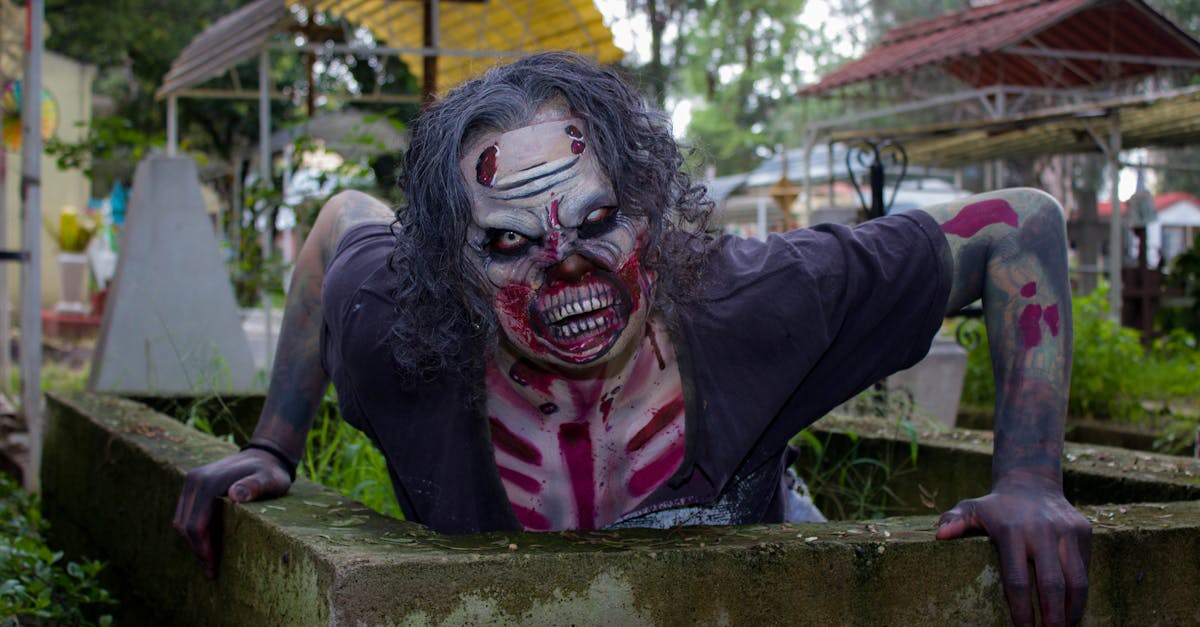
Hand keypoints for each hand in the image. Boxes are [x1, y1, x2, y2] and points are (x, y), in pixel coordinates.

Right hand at [173, 448, 292, 577]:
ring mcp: (191, 481)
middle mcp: (194, 480)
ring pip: (181, 520)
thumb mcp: (270, 480)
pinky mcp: (193, 485)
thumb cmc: (270, 472)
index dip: (203, 549)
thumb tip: (234, 495)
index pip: (197, 524)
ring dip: (193, 542)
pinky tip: (208, 543)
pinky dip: (193, 531)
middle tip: (211, 571)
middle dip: (197, 550)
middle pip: (185, 525)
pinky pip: (185, 513)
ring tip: (209, 561)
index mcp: (208, 482)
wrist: (264, 454)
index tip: (213, 568)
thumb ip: (255, 486)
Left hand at [935, 475, 1091, 625]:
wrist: (1032, 481)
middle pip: (1052, 584)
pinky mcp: (1083, 531)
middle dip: (1053, 617)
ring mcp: (1065, 531)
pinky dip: (1081, 589)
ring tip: (1065, 626)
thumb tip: (939, 535)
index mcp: (1011, 531)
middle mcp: (1041, 531)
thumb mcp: (971, 509)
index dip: (1022, 609)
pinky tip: (1072, 605)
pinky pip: (1085, 566)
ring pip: (1077, 579)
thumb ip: (955, 521)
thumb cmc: (996, 506)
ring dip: (1073, 608)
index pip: (1017, 579)